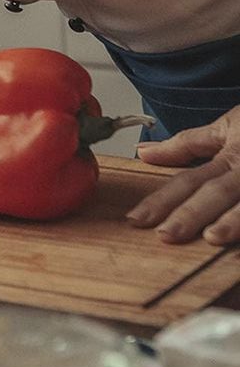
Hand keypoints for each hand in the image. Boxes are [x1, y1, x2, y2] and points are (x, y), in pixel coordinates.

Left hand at [126, 107, 239, 243]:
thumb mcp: (226, 128)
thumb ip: (186, 144)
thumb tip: (143, 152)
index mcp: (230, 157)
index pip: (188, 180)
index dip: (162, 199)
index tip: (136, 219)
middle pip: (216, 192)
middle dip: (191, 214)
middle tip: (166, 234)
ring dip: (233, 221)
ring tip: (212, 237)